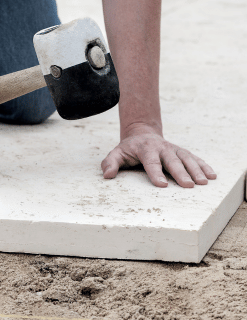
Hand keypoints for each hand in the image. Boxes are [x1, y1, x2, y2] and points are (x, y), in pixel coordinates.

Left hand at [101, 125, 216, 187]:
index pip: (150, 161)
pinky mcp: (181, 151)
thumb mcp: (116, 154)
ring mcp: (173, 148)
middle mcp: (161, 147)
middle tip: (189, 185)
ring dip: (196, 169)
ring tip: (204, 182)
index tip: (162, 185)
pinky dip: (204, 165)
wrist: (141, 134)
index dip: (156, 173)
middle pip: (172, 160)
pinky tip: (212, 176)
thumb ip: (110, 163)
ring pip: (186, 158)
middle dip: (181, 172)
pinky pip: (194, 157)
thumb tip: (107, 175)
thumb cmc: (128, 149)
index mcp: (145, 148)